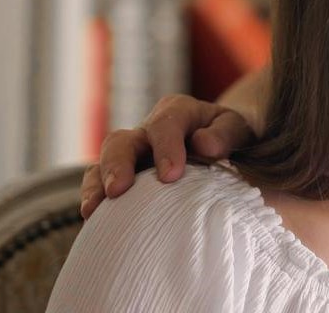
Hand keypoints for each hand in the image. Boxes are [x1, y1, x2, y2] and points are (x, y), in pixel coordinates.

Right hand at [78, 94, 256, 218]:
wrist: (224, 144)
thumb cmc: (229, 137)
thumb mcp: (237, 128)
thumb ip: (225, 133)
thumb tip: (205, 145)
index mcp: (178, 112)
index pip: (166, 123)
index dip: (165, 147)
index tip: (170, 175)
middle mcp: (149, 129)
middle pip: (123, 139)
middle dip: (118, 164)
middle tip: (119, 190)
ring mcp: (133, 152)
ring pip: (105, 159)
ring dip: (98, 182)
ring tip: (95, 207)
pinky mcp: (123, 173)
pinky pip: (98, 179)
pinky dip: (92, 194)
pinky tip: (91, 216)